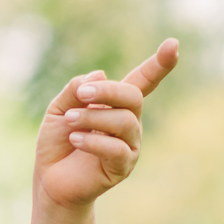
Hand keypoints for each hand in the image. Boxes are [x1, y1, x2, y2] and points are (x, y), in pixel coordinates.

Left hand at [34, 39, 179, 211]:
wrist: (50, 180)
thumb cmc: (57, 142)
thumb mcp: (59, 109)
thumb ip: (75, 90)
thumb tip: (100, 74)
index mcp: (116, 104)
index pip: (143, 81)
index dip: (158, 64)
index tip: (173, 44)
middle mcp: (129, 122)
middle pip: (133, 96)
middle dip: (107, 91)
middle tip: (81, 96)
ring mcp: (129, 145)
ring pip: (123, 121)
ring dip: (92, 118)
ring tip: (69, 121)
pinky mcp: (123, 167)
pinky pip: (117, 149)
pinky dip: (93, 141)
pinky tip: (75, 139)